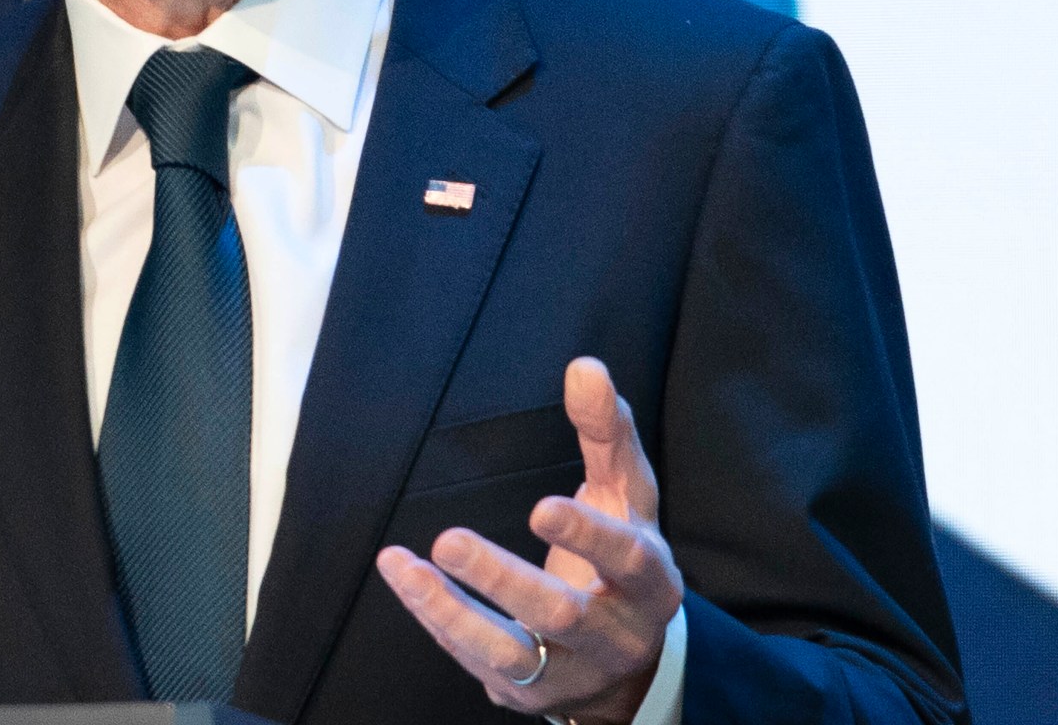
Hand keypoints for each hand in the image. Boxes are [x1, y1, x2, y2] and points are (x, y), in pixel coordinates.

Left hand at [375, 358, 683, 721]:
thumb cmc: (622, 555)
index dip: (587, 537)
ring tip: (414, 566)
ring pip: (512, 653)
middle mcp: (617, 633)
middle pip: (562, 614)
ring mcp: (571, 670)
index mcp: (651, 581)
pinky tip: (406, 577)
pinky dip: (437, 619)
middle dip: (504, 580)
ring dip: (456, 613)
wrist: (628, 658)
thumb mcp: (626, 495)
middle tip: (449, 540)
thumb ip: (607, 431)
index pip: (627, 561)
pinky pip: (477, 661)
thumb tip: (585, 367)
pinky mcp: (529, 691)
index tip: (541, 508)